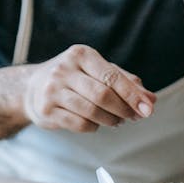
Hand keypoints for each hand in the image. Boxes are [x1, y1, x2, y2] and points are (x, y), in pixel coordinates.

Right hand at [22, 45, 155, 132]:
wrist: (32, 89)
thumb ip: (126, 83)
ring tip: (116, 121)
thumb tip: (151, 100)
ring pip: (92, 112)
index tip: (149, 109)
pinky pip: (81, 124)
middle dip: (123, 110)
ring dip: (111, 120)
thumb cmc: (76, 79)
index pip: (112, 77)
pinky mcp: (47, 110)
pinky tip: (96, 123)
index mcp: (81, 55)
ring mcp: (52, 90)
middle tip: (133, 117)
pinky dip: (95, 127)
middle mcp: (64, 69)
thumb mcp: (99, 73)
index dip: (133, 95)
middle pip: (103, 95)